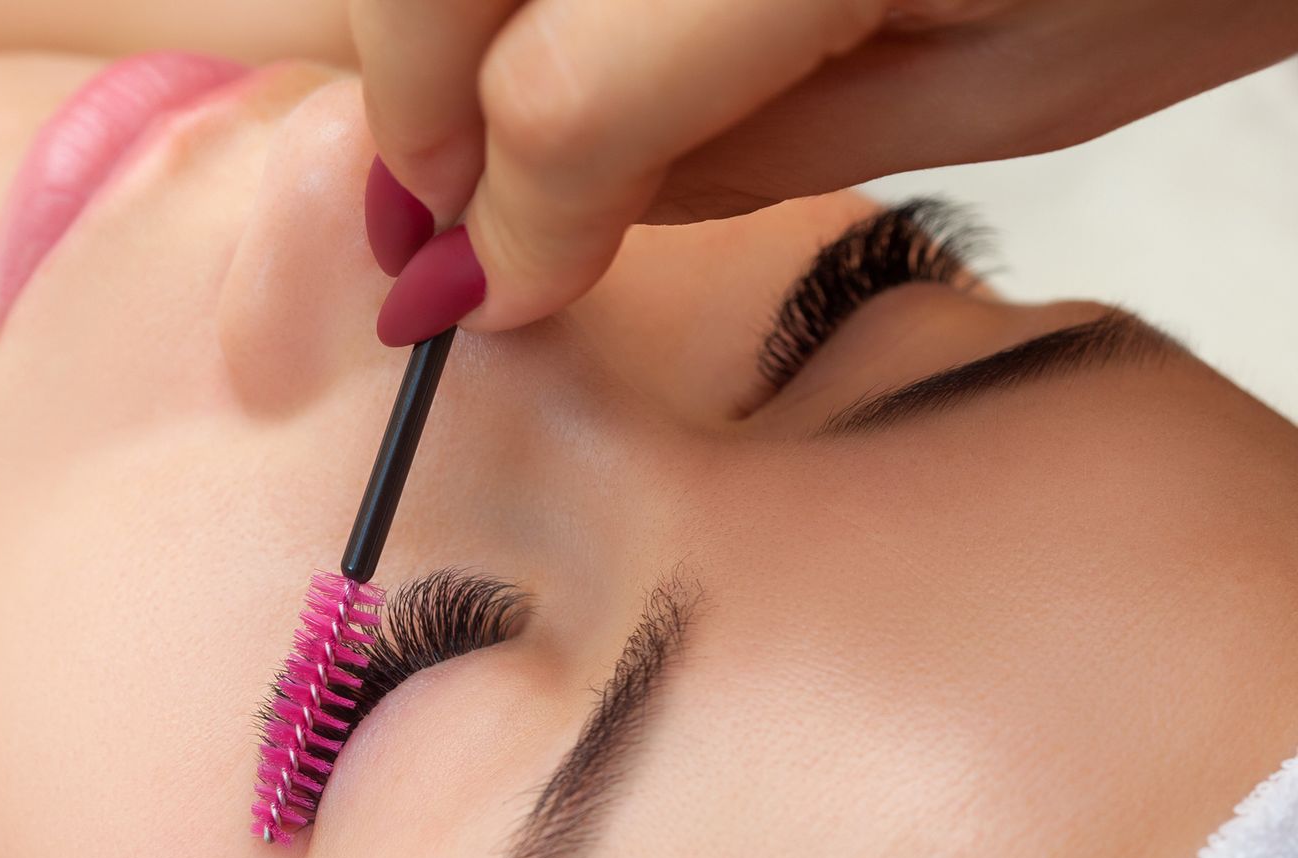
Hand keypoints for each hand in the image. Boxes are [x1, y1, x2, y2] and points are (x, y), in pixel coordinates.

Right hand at [356, 0, 1297, 343]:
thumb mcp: (991, 97)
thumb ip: (730, 160)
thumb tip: (516, 237)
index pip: (563, 93)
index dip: (504, 212)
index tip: (482, 290)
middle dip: (405, 100)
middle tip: (430, 204)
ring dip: (409, 20)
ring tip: (445, 104)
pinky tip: (503, 26)